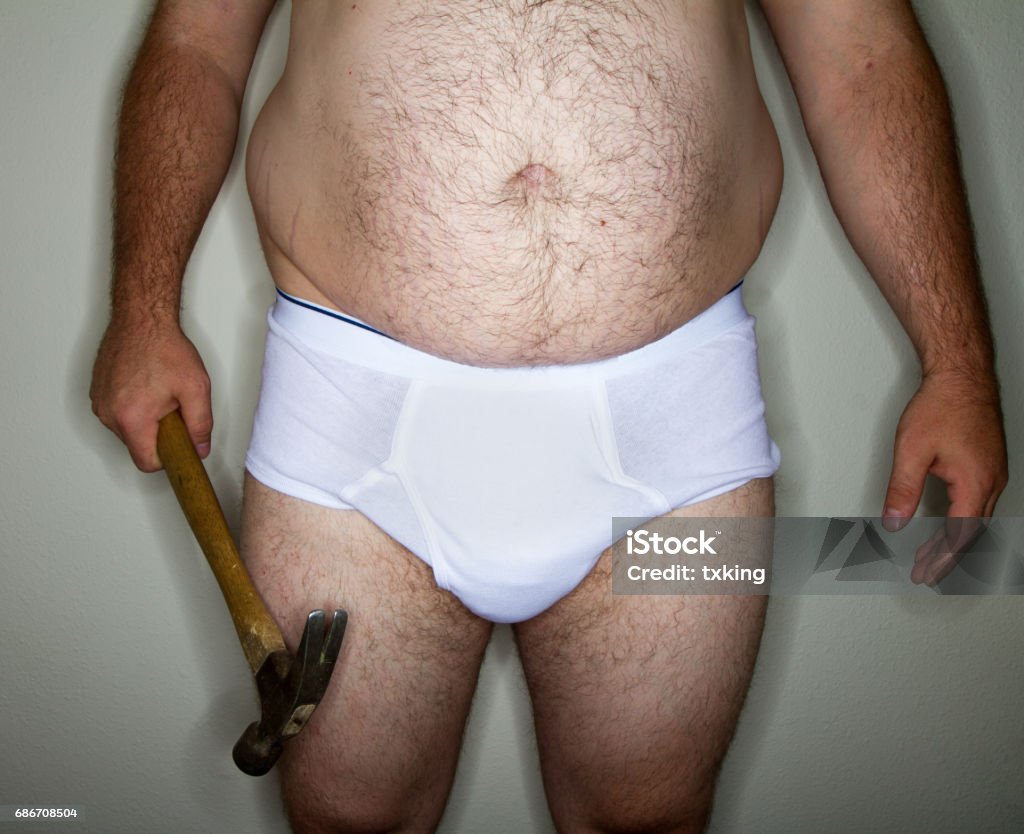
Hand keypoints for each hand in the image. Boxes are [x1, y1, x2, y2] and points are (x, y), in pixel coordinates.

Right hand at [90, 315, 212, 471]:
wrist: (142, 318)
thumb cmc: (165, 348)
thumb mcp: (196, 389)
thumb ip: (201, 424)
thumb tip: (200, 448)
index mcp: (132, 418)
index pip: (146, 462)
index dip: (167, 458)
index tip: (179, 448)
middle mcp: (109, 413)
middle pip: (137, 445)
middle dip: (158, 434)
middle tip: (173, 408)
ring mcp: (99, 402)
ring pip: (127, 429)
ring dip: (145, 419)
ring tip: (159, 392)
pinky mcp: (97, 393)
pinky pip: (118, 413)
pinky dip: (133, 407)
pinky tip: (146, 386)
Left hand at [882, 369, 1006, 583]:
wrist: (962, 377)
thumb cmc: (942, 406)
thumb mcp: (912, 451)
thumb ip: (902, 490)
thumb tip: (894, 521)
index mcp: (975, 483)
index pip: (960, 535)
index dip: (942, 559)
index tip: (927, 575)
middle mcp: (990, 482)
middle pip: (971, 533)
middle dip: (946, 556)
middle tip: (925, 573)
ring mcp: (992, 474)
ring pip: (975, 520)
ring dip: (953, 540)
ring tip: (930, 555)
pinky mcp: (988, 465)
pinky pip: (976, 504)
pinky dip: (960, 521)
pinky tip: (945, 525)